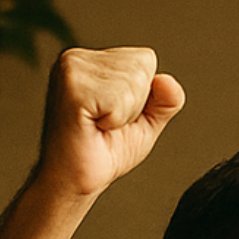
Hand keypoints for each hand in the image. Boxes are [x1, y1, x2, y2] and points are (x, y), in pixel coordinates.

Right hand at [36, 46, 185, 198]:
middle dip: (135, 105)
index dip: (143, 97)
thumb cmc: (104, 150)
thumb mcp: (145, 122)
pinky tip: (93, 126)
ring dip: (124, 115)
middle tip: (106, 125)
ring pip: (134, 81)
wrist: (74, 180)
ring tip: (98, 126)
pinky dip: (115, 120)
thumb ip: (164, 100)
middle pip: (142, 67)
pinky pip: (120, 99)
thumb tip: (168, 81)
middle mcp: (77, 57)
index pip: (146, 59)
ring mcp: (70, 69)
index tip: (116, 116)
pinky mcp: (71, 88)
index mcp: (91, 60)